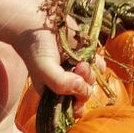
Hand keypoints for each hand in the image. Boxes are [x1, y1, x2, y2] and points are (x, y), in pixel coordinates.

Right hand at [6, 1, 103, 118]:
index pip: (70, 110)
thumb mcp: (44, 70)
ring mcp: (76, 71)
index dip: (77, 107)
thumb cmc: (35, 48)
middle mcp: (65, 85)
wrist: (36, 22)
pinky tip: (92, 59)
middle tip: (79, 69)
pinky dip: (98, 64)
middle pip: (83, 96)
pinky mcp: (84, 56)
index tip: (78, 100)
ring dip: (91, 73)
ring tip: (82, 61)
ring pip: (91, 82)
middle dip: (84, 86)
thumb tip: (82, 88)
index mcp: (53, 94)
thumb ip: (61, 83)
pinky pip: (98, 66)